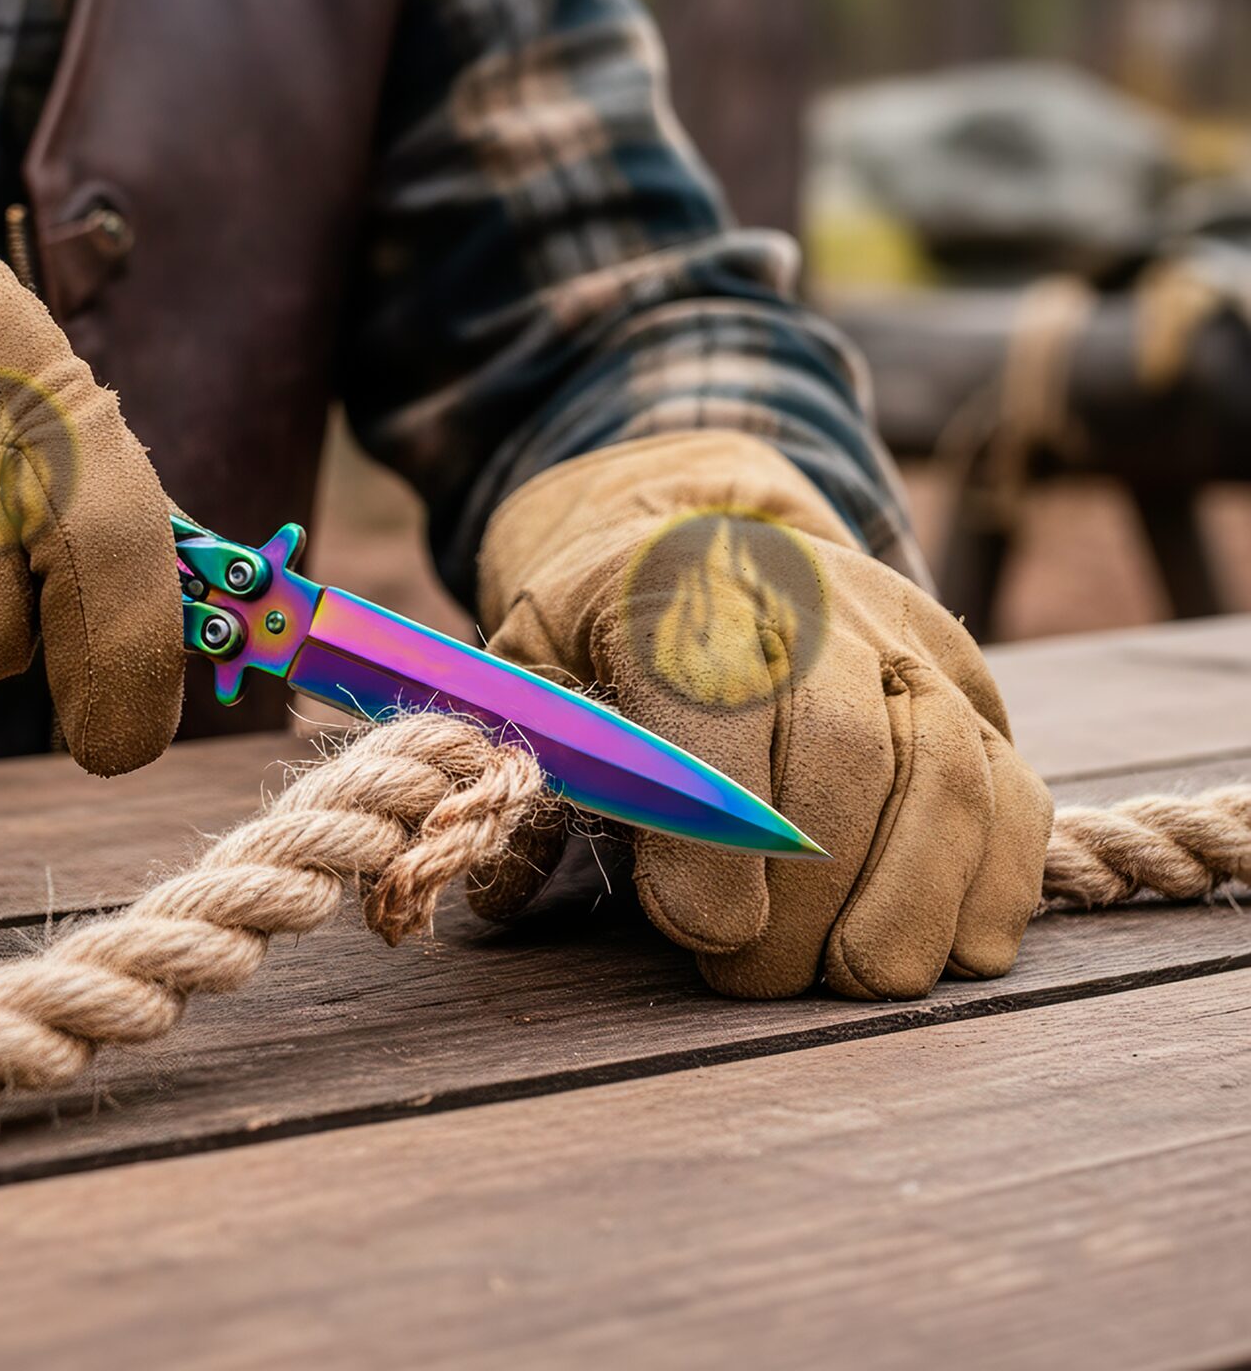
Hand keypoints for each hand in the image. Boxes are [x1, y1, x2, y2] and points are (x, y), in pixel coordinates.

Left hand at [476, 431, 1051, 998]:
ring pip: (947, 767)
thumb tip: (508, 889)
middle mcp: (810, 598)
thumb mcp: (526, 664)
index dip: (717, 831)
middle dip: (811, 889)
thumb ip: (526, 762)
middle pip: (844, 746)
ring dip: (911, 899)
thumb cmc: (600, 629)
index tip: (704, 932)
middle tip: (758, 980)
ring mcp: (904, 639)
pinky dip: (994, 880)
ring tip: (855, 980)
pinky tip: (947, 950)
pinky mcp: (972, 685)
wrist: (699, 540)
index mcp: (677, 584)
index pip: (717, 701)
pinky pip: (1013, 785)